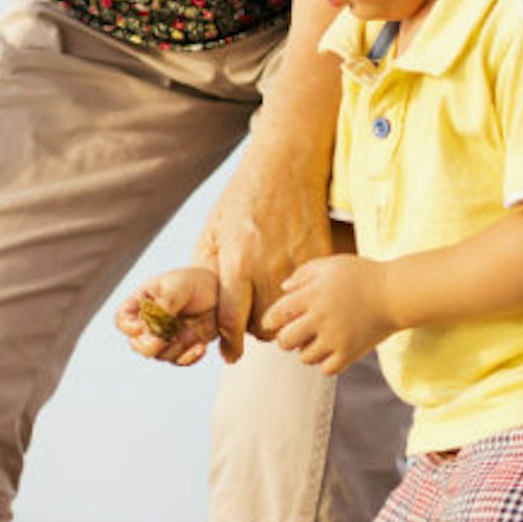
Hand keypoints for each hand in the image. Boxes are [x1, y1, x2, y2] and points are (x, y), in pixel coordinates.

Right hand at [116, 267, 220, 366]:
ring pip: (158, 355)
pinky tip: (201, 347)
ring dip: (175, 348)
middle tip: (165, 339)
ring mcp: (165, 337)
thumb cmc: (195, 282)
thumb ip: (164, 305)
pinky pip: (179, 361)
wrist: (220, 290)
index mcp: (141, 303)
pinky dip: (189, 357)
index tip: (143, 327)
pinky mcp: (183, 347)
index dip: (129, 327)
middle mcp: (149, 323)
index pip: (122, 320)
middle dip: (150, 345)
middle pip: (136, 345)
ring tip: (192, 332)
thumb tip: (155, 326)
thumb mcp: (178, 287)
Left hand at [194, 159, 333, 363]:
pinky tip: (293, 289)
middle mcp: (266, 265)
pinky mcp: (319, 256)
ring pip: (290, 313)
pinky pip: (311, 294)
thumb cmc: (242, 198)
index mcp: (236, 260)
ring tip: (270, 305)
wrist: (286, 166)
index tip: (231, 356)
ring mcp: (296, 261)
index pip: (231, 318)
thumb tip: (203, 306)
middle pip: (263, 324)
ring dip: (280, 317)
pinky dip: (303, 299)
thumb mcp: (213, 230)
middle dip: (255, 330)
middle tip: (250, 322)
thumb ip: (207, 269)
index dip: (230, 344)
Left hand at [258, 255, 395, 376]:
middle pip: (285, 341)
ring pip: (304, 358)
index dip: (270, 321)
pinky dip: (324, 363)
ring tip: (316, 340)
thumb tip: (284, 289)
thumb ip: (304, 274)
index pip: (278, 314)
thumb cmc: (362, 276)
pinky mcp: (351, 352)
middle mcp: (321, 318)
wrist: (394, 293)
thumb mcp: (331, 265)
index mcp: (313, 295)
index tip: (272, 323)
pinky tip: (330, 350)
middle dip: (285, 338)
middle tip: (294, 334)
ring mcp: (336, 338)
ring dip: (306, 351)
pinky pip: (326, 369)